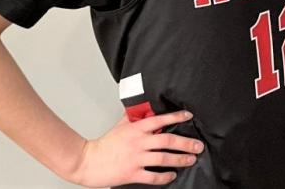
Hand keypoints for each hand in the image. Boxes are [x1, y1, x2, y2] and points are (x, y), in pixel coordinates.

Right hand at [68, 111, 202, 186]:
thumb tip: (147, 108)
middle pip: (167, 140)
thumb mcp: (121, 126)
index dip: (176, 116)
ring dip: (180, 159)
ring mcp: (135, 158)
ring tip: (191, 159)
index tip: (189, 115)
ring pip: (163, 158)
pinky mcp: (131, 173)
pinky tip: (172, 175)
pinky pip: (153, 176)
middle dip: (186, 143)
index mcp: (136, 129)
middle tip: (198, 145)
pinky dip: (164, 176)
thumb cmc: (104, 144)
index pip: (160, 119)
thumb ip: (135, 117)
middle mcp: (138, 142)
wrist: (87, 161)